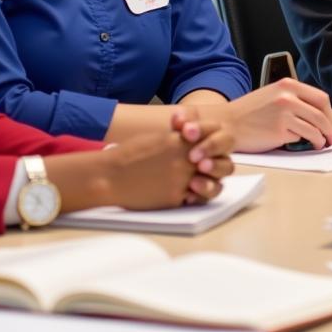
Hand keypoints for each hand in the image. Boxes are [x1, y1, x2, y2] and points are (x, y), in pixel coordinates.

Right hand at [100, 116, 232, 208]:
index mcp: (181, 140)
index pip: (213, 134)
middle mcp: (186, 160)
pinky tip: (186, 193)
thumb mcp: (157, 138)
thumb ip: (178, 136)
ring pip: (213, 185)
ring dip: (210, 184)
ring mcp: (183, 181)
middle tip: (209, 166)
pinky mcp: (176, 199)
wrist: (110, 176)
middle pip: (221, 162)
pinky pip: (196, 199)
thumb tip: (193, 132)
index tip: (208, 142)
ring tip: (200, 182)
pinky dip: (193, 197)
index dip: (214, 138)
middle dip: (219, 165)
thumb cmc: (129, 154)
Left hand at [170, 110, 235, 201]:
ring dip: (213, 169)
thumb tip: (179, 120)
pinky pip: (215, 191)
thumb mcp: (180, 126)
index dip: (201, 129)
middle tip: (193, 155)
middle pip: (226, 143)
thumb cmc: (179, 141)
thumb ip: (181, 119)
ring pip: (227, 168)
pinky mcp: (211, 187)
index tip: (186, 131)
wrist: (173, 161)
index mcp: (213, 131)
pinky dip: (204, 192)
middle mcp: (220, 149)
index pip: (214, 127)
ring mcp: (218, 169)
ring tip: (196, 175)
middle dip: (210, 147)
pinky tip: (189, 194)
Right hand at [197, 79, 331, 151]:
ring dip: (322, 138)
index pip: (320, 98)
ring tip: (321, 144)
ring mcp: (284, 113)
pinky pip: (302, 138)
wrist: (226, 123)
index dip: (329, 114)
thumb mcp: (272, 95)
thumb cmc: (248, 113)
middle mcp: (287, 96)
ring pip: (315, 127)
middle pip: (322, 113)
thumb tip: (316, 114)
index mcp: (287, 85)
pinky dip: (308, 143)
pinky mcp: (279, 131)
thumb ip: (293, 99)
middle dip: (330, 128)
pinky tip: (308, 145)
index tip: (330, 123)